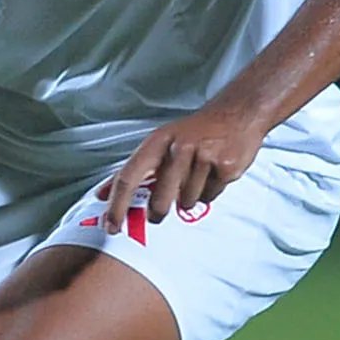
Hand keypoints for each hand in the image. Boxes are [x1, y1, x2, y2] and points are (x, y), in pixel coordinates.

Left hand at [100, 101, 266, 234]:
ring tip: (196, 177)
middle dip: (157, 213)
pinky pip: (209, 198)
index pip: (129, 177)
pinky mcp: (225, 169)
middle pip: (159, 200)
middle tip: (157, 214)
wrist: (238, 114)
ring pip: (187, 202)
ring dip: (189, 198)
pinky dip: (208, 192)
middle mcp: (179, 149)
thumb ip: (133, 170)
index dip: (117, 205)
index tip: (110, 226)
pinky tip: (212, 174)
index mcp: (158, 142)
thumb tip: (102, 195)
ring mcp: (203, 158)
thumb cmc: (194, 131)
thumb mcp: (161, 142)